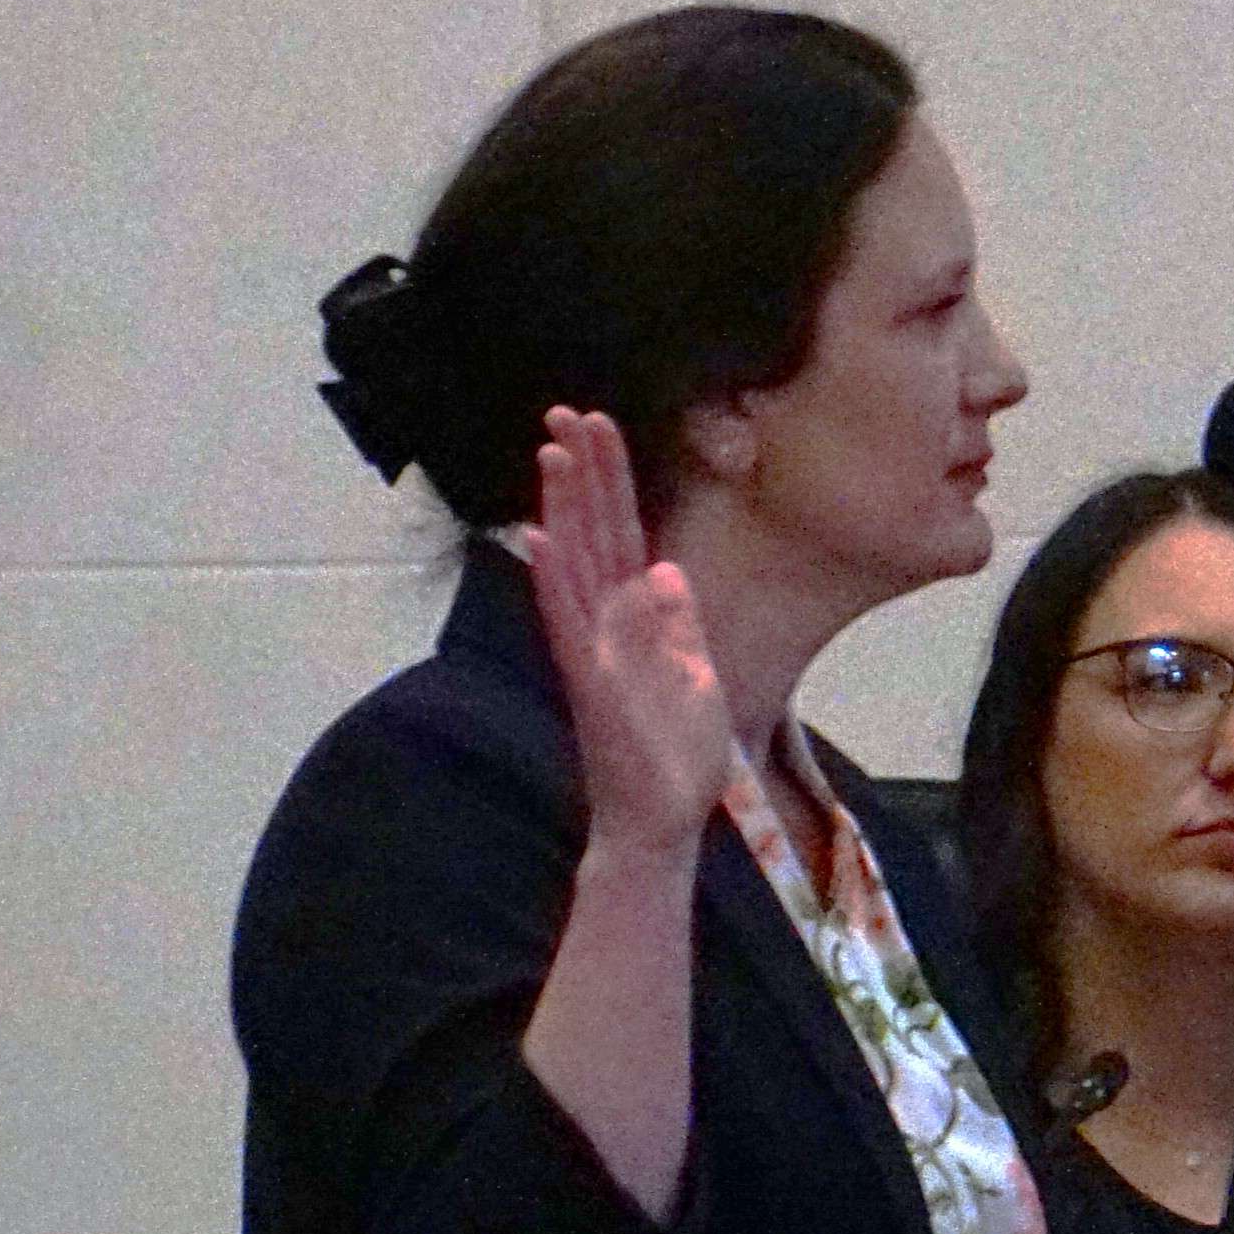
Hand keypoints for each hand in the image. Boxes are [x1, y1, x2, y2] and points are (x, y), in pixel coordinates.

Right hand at [527, 408, 731, 862]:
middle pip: (593, 534)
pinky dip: (554, 583)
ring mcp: (593, 651)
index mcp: (636, 621)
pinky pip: (567, 625)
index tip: (602, 427)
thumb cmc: (675, 757)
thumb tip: (666, 572)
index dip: (613, 482)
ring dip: (562, 509)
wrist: (661, 822)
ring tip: (551, 453)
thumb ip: (677, 625)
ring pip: (573, 566)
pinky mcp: (590, 684)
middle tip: (567, 412)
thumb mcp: (694, 676)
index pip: (623, 535)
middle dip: (583, 474)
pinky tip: (539, 541)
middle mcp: (605, 626)